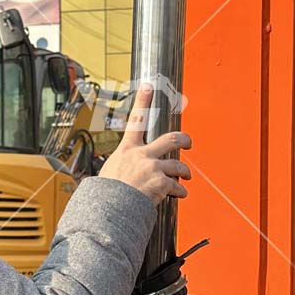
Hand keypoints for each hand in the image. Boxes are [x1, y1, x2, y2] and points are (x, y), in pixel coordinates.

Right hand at [99, 85, 190, 205]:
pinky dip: (180, 192)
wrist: (110, 209)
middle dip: (184, 140)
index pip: (136, 120)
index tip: (148, 86)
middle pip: (171, 139)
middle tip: (188, 143)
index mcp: (127, 150)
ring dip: (184, 173)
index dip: (143, 101)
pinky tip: (179, 196)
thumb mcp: (109, 172)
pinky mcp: (162, 183)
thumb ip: (123, 167)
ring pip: (178, 166)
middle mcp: (142, 155)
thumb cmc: (106, 194)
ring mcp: (153, 168)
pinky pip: (177, 187)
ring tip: (185, 178)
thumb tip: (125, 172)